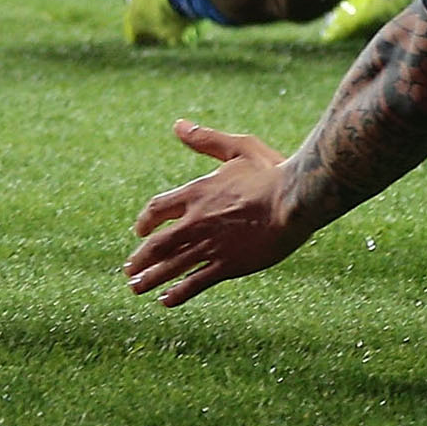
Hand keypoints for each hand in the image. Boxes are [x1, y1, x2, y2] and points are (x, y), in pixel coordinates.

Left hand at [123, 119, 310, 306]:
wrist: (296, 199)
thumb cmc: (272, 172)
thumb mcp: (240, 148)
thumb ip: (207, 140)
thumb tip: (178, 125)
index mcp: (197, 193)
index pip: (157, 210)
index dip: (145, 222)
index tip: (140, 232)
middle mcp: (196, 222)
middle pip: (156, 245)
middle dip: (140, 260)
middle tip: (130, 270)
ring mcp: (210, 246)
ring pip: (170, 267)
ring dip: (150, 279)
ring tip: (136, 288)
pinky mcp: (227, 265)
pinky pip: (194, 284)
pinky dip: (177, 294)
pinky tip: (166, 299)